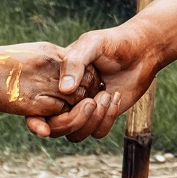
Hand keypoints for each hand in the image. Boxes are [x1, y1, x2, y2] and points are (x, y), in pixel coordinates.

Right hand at [0, 43, 88, 118]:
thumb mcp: (25, 54)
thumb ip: (42, 63)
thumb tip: (52, 73)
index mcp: (50, 52)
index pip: (84, 67)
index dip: (88, 82)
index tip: (84, 93)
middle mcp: (52, 65)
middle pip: (87, 82)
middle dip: (88, 98)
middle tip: (86, 110)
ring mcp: (44, 82)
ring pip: (77, 102)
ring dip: (78, 113)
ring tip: (74, 119)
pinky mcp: (33, 101)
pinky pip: (60, 115)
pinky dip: (62, 122)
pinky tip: (56, 124)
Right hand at [32, 25, 163, 140]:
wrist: (142, 51)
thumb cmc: (112, 43)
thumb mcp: (91, 44)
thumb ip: (75, 62)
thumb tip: (65, 89)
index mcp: (55, 82)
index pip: (35, 108)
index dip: (35, 123)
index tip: (43, 129)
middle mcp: (66, 100)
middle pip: (57, 128)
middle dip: (73, 120)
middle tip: (92, 101)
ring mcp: (83, 110)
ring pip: (76, 135)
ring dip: (92, 120)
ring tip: (106, 94)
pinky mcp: (102, 117)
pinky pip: (98, 132)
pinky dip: (107, 119)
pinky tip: (115, 96)